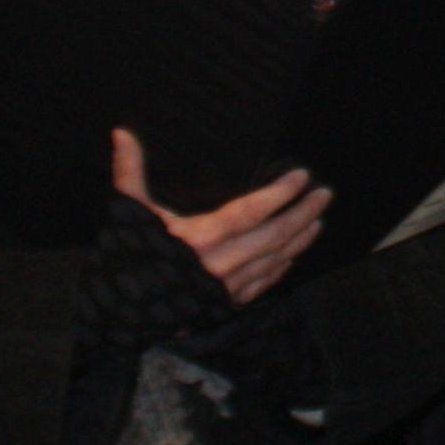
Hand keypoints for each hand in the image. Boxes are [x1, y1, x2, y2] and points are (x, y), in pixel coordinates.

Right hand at [112, 127, 328, 305]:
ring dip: (300, 239)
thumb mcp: (129, 212)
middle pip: (274, 235)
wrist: (118, 312)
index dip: (280, 193)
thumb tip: (121, 133)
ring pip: (275, 259)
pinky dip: (282, 267)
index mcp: (200, 237)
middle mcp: (220, 263)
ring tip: (318, 220)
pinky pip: (264, 283)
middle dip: (303, 213)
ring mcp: (227, 286)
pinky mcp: (226, 303)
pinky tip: (294, 253)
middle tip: (325, 194)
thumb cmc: (127, 256)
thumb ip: (130, 171)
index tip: (302, 176)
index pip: (251, 210)